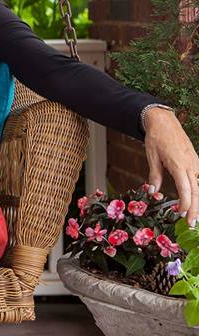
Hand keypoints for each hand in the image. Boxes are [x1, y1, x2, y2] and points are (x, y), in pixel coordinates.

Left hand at [143, 107, 198, 226]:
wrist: (164, 122)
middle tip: (191, 224)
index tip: (182, 216)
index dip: (185, 204)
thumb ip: (155, 175)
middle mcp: (190, 165)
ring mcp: (195, 163)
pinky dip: (198, 192)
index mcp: (179, 165)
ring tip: (194, 216)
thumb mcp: (152, 156)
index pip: (186, 189)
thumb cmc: (156, 138)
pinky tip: (195, 200)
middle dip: (195, 209)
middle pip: (196, 191)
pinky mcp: (195, 162)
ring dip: (198, 202)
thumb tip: (153, 191)